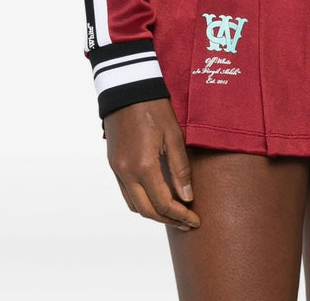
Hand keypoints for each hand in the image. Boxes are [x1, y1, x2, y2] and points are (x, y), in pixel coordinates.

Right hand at [104, 98, 200, 230]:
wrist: (127, 88)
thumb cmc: (154, 108)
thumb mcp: (174, 135)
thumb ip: (180, 169)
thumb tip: (187, 197)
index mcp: (144, 166)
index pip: (164, 204)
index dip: (181, 216)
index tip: (195, 221)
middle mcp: (127, 172)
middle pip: (147, 211)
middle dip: (168, 220)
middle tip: (187, 222)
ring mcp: (117, 169)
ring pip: (134, 205)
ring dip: (153, 213)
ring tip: (174, 212)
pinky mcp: (114, 164)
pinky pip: (126, 192)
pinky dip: (141, 201)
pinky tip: (155, 196)